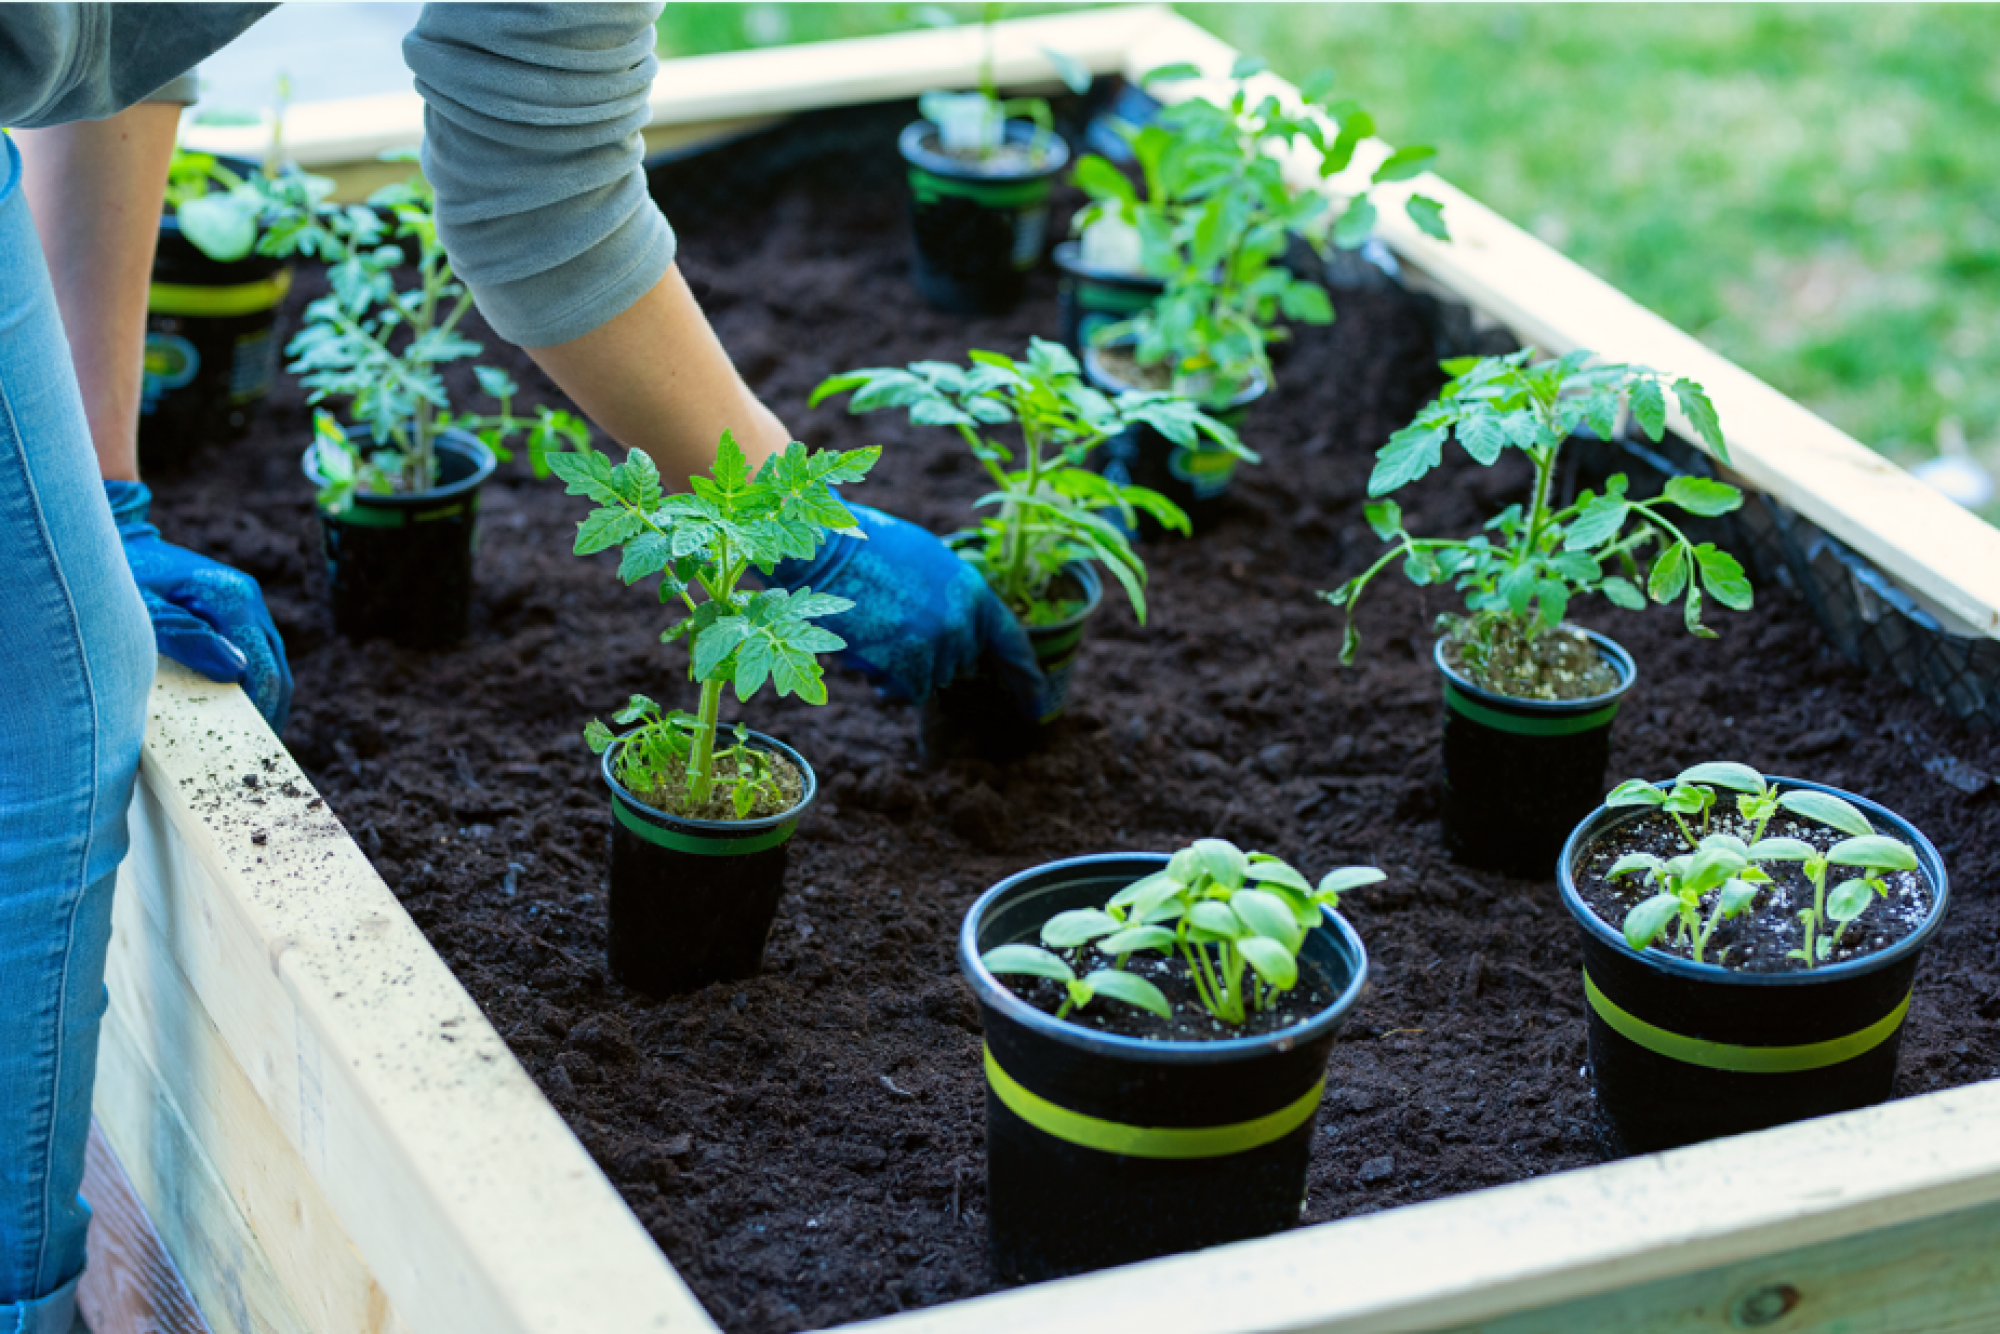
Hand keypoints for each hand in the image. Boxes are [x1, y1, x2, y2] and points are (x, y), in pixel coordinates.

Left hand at [107, 481, 292, 730]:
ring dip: (262, 701)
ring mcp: (245, 606)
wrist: (111, 541)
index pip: (263, 666)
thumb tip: (236, 669)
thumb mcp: (141, 608)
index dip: (260, 709)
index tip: (247, 743)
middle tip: (251, 751)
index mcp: (232, 598)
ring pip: (272, 665)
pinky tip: (234, 709)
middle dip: (269, 712)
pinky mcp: (236, 615)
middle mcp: (247, 600)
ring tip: (244, 737)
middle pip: (277, 670)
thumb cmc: (117, 575)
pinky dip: (251, 687)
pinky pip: (256, 657)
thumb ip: (185, 635)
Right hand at [769, 503, 1043, 718]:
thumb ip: (954, 598)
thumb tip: (962, 631)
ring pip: (927, 679)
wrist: (825, 551)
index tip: (1038, 703)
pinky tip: (867, 649)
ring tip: (876, 628)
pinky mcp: (904, 667)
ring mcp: (934, 647)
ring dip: (903, 667)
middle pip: (959, 663)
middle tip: (899, 626)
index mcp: (974, 592)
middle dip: (933, 655)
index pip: (1011, 642)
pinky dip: (884, 678)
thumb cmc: (869, 547)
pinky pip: (901, 689)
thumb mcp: (929, 562)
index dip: (1026, 676)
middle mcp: (962, 624)